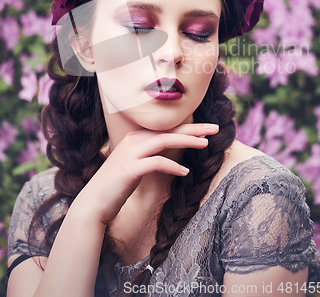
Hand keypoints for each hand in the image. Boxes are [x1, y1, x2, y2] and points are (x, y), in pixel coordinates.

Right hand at [72, 123, 218, 225]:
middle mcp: (133, 141)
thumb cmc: (116, 185)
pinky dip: (173, 166)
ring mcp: (130, 154)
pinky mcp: (130, 169)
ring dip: (187, 141)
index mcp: (135, 137)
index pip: (166, 129)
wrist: (93, 203)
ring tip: (205, 144)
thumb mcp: (133, 164)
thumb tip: (169, 152)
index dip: (187, 127)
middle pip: (168, 130)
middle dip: (193, 128)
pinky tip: (185, 172)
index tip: (206, 129)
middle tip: (214, 128)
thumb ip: (148, 154)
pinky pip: (157, 163)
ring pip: (164, 141)